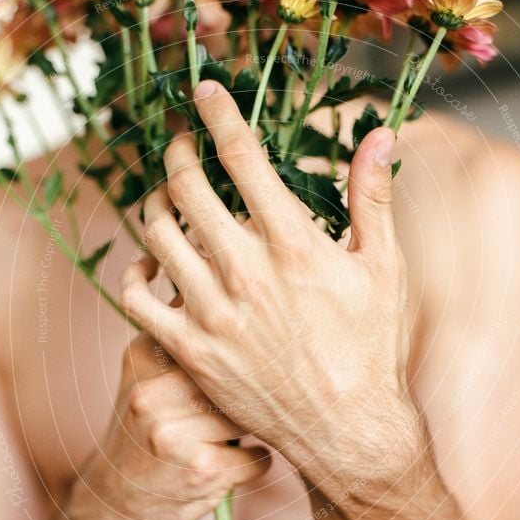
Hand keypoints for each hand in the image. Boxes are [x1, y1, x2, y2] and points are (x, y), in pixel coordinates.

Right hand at [70, 313, 270, 519]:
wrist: (111, 507)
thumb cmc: (141, 436)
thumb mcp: (145, 380)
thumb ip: (181, 345)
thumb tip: (233, 308)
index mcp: (143, 357)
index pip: (210, 333)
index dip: (235, 350)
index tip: (244, 359)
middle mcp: (154, 391)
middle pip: (235, 376)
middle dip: (241, 397)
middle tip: (231, 412)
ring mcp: (175, 432)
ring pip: (248, 417)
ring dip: (246, 432)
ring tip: (222, 442)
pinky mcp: (201, 470)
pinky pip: (258, 457)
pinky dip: (252, 465)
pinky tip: (227, 468)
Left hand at [121, 82, 417, 487]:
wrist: (348, 429)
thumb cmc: (371, 348)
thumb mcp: (384, 269)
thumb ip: (372, 199)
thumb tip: (379, 136)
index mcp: (293, 244)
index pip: (243, 157)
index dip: (219, 114)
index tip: (204, 90)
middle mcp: (245, 272)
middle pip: (187, 186)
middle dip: (177, 151)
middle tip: (180, 146)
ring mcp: (212, 313)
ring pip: (156, 234)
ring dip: (153, 202)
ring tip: (163, 197)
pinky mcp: (190, 350)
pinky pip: (137, 300)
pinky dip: (135, 272)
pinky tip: (149, 264)